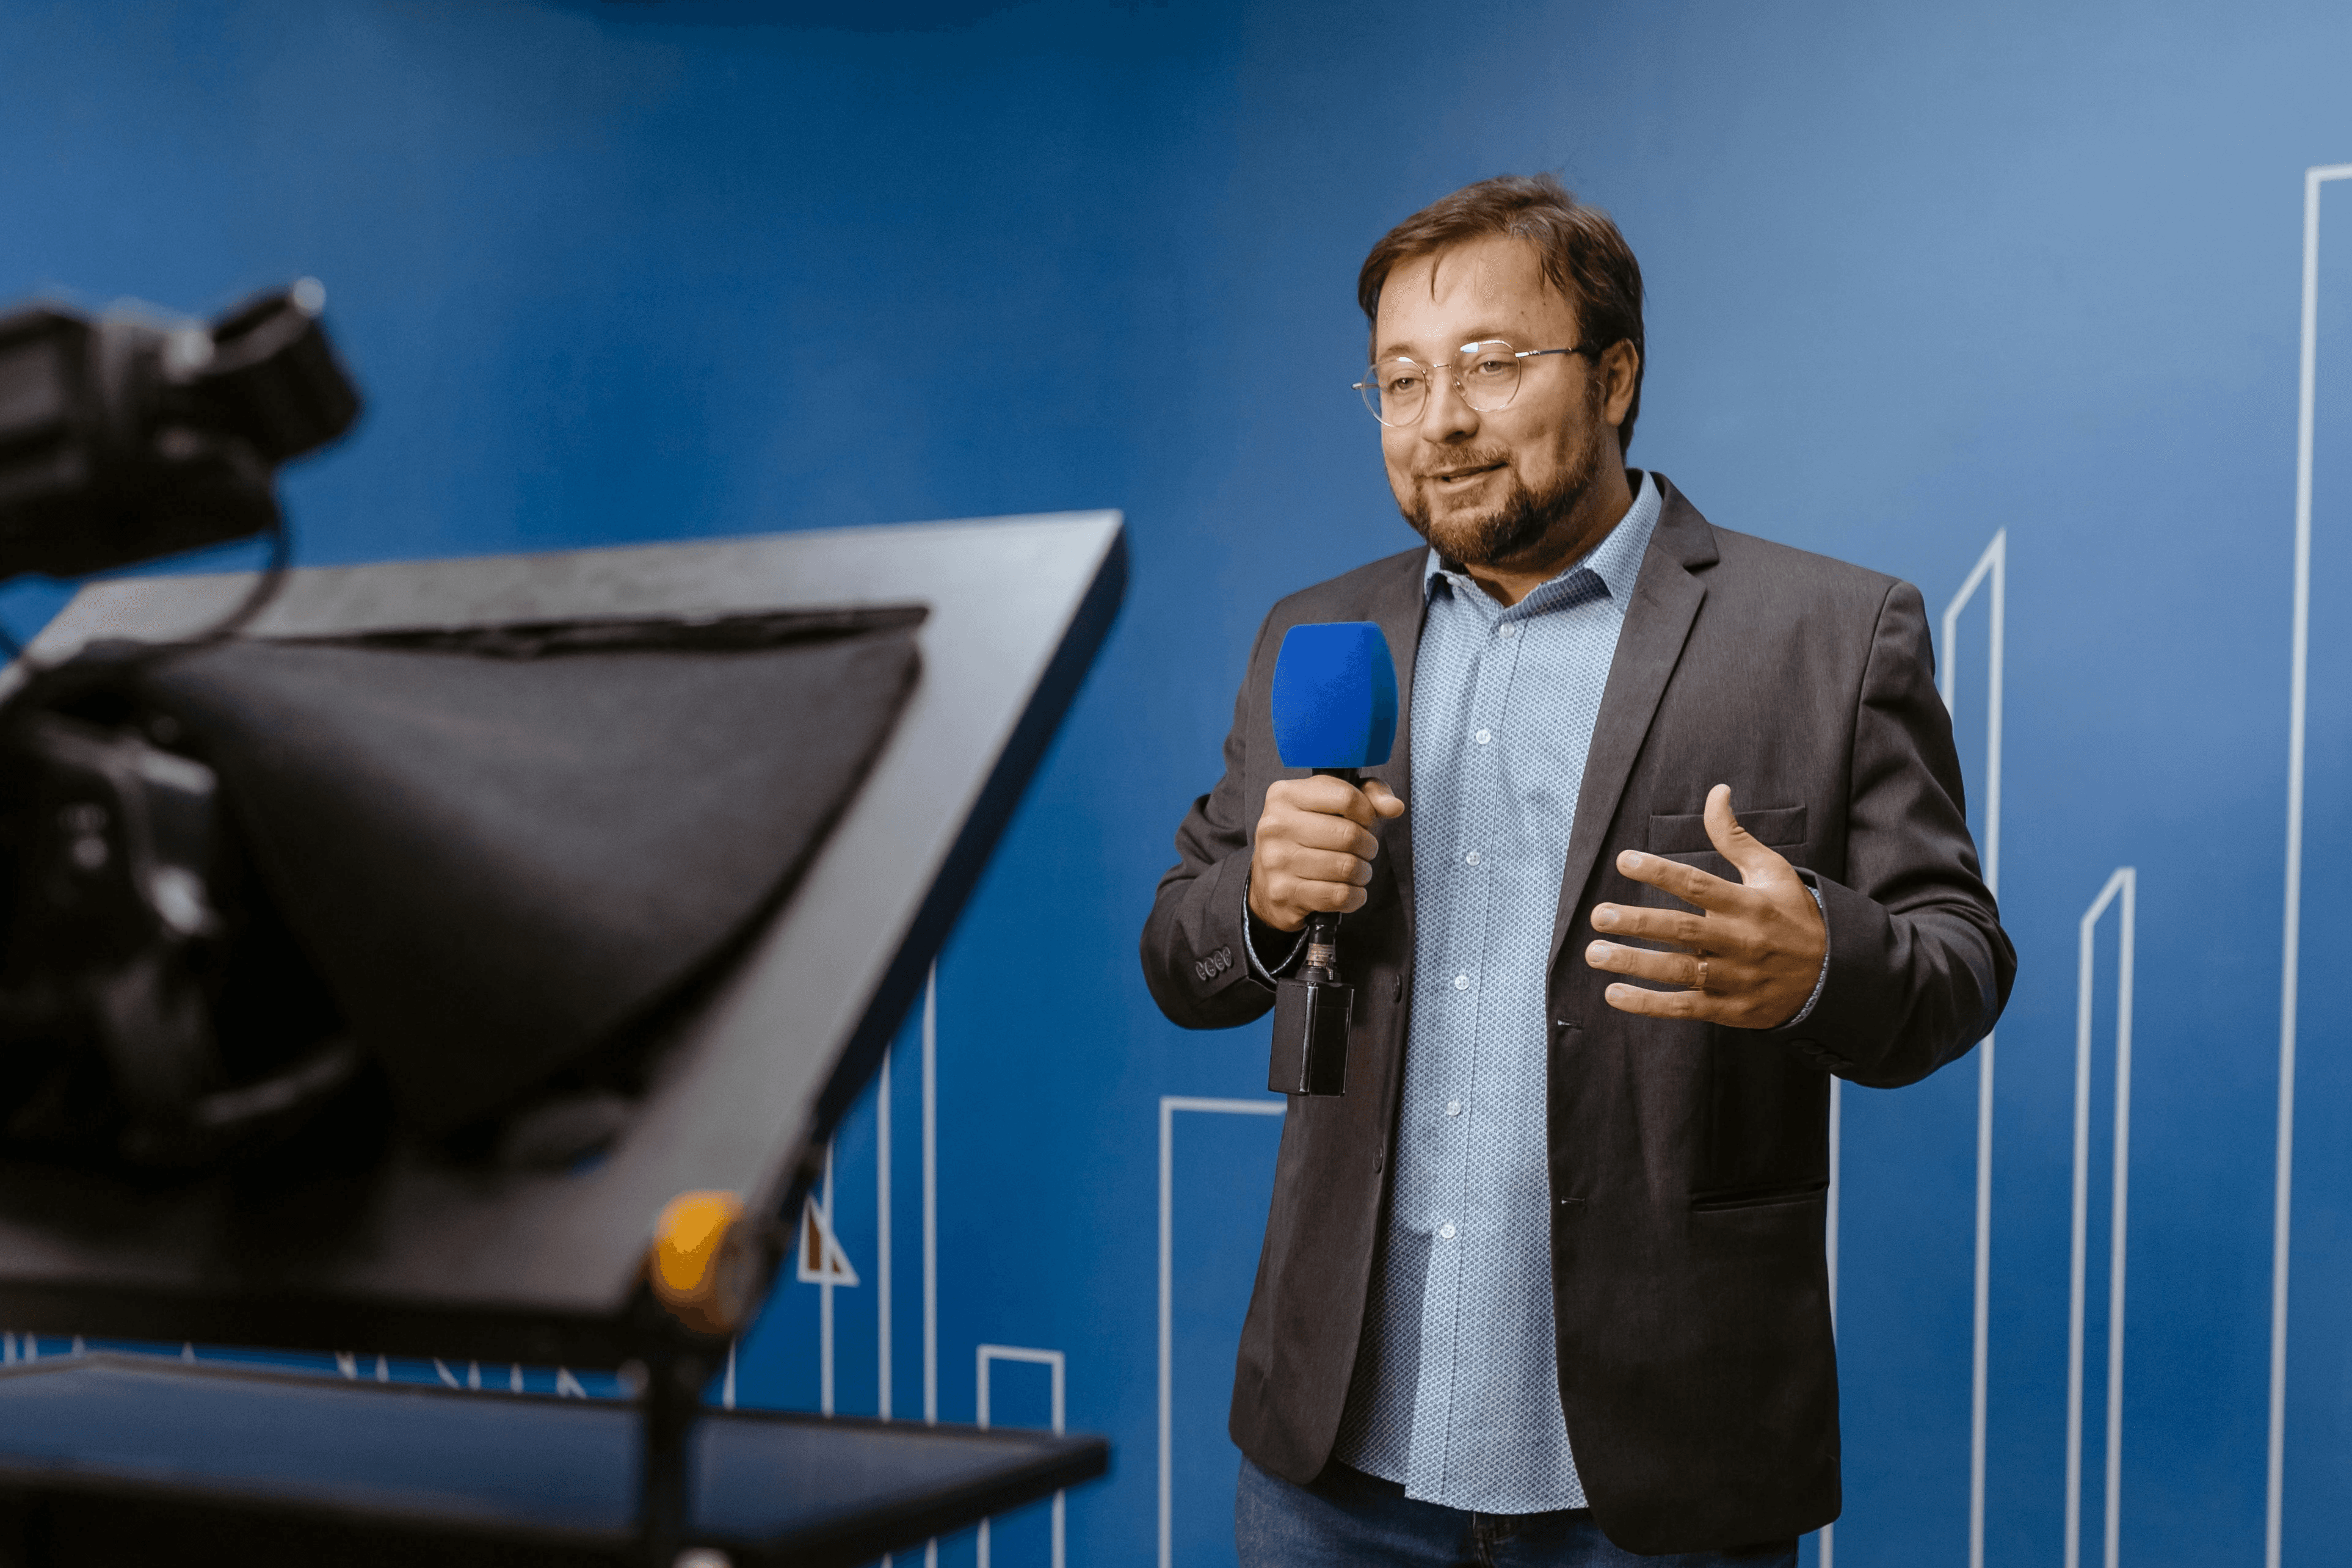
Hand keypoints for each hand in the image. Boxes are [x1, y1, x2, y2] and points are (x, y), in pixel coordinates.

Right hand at [1248, 775, 1405, 931]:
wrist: (1268, 881)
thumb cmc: (1308, 837)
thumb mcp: (1332, 805)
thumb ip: (1368, 795)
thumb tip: (1393, 806)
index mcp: (1285, 795)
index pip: (1346, 797)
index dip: (1367, 812)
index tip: (1365, 822)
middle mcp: (1275, 825)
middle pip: (1349, 834)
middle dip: (1368, 846)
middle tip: (1363, 851)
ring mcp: (1276, 860)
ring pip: (1347, 867)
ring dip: (1362, 873)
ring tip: (1355, 871)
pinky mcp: (1283, 892)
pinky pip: (1338, 895)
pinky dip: (1354, 896)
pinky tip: (1348, 891)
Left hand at [1583, 784, 1826, 1027]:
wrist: (1834, 976)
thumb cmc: (1793, 916)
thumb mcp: (1773, 871)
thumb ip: (1734, 837)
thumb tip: (1716, 792)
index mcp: (1749, 904)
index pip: (1698, 885)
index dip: (1660, 872)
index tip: (1624, 860)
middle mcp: (1741, 941)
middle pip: (1683, 930)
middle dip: (1638, 922)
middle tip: (1599, 915)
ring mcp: (1736, 978)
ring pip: (1680, 971)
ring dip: (1635, 963)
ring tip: (1595, 953)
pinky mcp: (1732, 1010)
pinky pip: (1685, 1007)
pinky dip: (1649, 1004)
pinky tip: (1614, 993)